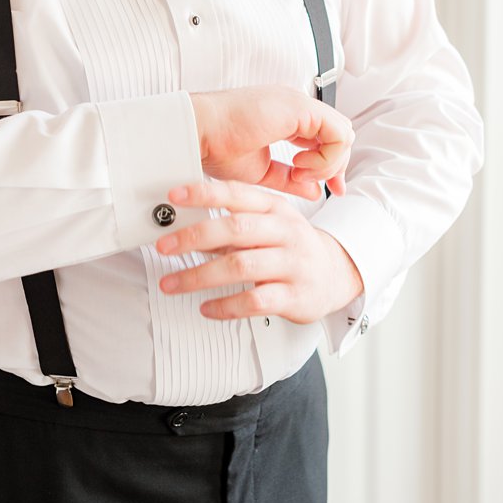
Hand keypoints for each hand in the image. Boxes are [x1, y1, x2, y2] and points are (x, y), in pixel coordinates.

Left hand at [155, 180, 364, 323]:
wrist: (339, 273)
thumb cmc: (292, 245)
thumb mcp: (269, 222)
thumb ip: (232, 222)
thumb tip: (183, 225)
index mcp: (275, 208)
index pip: (237, 194)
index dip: (204, 194)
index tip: (173, 197)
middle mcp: (286, 232)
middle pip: (235, 229)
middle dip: (193, 237)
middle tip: (163, 246)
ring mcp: (293, 264)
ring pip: (240, 266)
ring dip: (198, 276)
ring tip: (171, 283)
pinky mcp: (296, 296)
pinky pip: (254, 302)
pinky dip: (225, 306)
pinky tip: (206, 308)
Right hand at [190, 86, 351, 199]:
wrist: (198, 133)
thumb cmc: (216, 146)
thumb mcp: (261, 170)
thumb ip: (289, 179)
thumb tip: (314, 190)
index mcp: (285, 117)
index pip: (324, 136)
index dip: (330, 163)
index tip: (325, 187)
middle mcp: (294, 107)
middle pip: (338, 134)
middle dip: (336, 164)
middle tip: (326, 186)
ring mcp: (298, 104)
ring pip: (342, 132)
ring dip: (328, 161)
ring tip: (299, 173)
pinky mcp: (300, 108)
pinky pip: (337, 134)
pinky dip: (326, 156)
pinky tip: (300, 165)